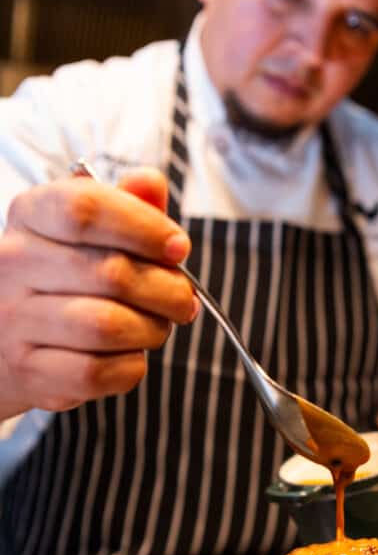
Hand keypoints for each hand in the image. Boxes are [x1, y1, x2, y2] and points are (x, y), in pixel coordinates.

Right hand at [0, 168, 196, 418]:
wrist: (6, 340)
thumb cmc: (63, 277)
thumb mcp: (89, 229)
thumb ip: (126, 203)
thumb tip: (150, 183)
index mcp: (31, 215)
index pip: (85, 208)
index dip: (145, 227)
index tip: (179, 247)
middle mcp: (13, 263)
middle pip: (111, 272)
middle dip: (167, 290)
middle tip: (183, 299)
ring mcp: (14, 320)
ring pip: (108, 326)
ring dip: (153, 329)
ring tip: (159, 326)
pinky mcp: (29, 371)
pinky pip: (98, 371)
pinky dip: (131, 366)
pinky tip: (131, 354)